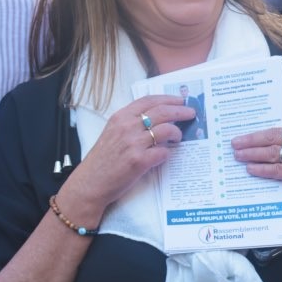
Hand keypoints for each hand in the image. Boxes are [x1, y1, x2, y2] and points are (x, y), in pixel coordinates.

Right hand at [58, 94, 195, 223]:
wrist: (91, 183)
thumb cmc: (102, 160)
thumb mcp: (111, 133)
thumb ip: (130, 124)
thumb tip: (155, 119)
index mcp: (120, 117)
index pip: (149, 101)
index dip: (167, 99)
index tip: (179, 100)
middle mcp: (127, 127)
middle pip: (162, 112)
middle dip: (180, 110)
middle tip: (191, 113)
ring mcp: (133, 144)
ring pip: (166, 130)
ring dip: (177, 133)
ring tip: (179, 137)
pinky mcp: (139, 161)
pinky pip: (163, 153)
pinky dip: (167, 153)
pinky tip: (165, 155)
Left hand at [233, 117, 281, 216]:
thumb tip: (259, 142)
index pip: (278, 127)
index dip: (258, 131)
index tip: (244, 134)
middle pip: (272, 136)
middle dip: (251, 141)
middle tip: (235, 143)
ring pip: (271, 152)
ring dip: (252, 155)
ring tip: (239, 156)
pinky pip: (276, 169)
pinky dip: (261, 169)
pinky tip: (250, 169)